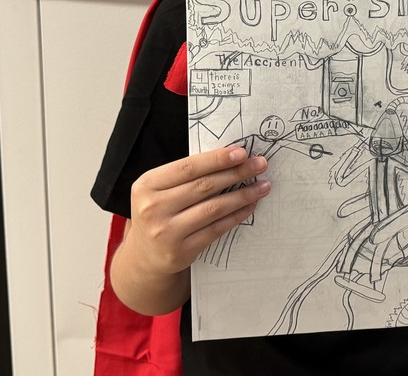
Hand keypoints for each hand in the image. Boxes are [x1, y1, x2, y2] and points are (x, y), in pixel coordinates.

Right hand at [126, 146, 270, 276]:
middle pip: (204, 186)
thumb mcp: (160, 189)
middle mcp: (153, 208)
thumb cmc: (159, 212)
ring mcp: (166, 232)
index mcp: (147, 185)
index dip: (217, 159)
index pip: (188, 167)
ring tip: (262, 186)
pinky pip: (216, 229)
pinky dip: (236, 215)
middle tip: (259, 165)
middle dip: (236, 173)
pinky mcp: (181, 251)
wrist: (145, 254)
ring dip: (242, 195)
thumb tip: (231, 157)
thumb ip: (187, 175)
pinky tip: (250, 205)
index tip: (241, 152)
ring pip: (213, 208)